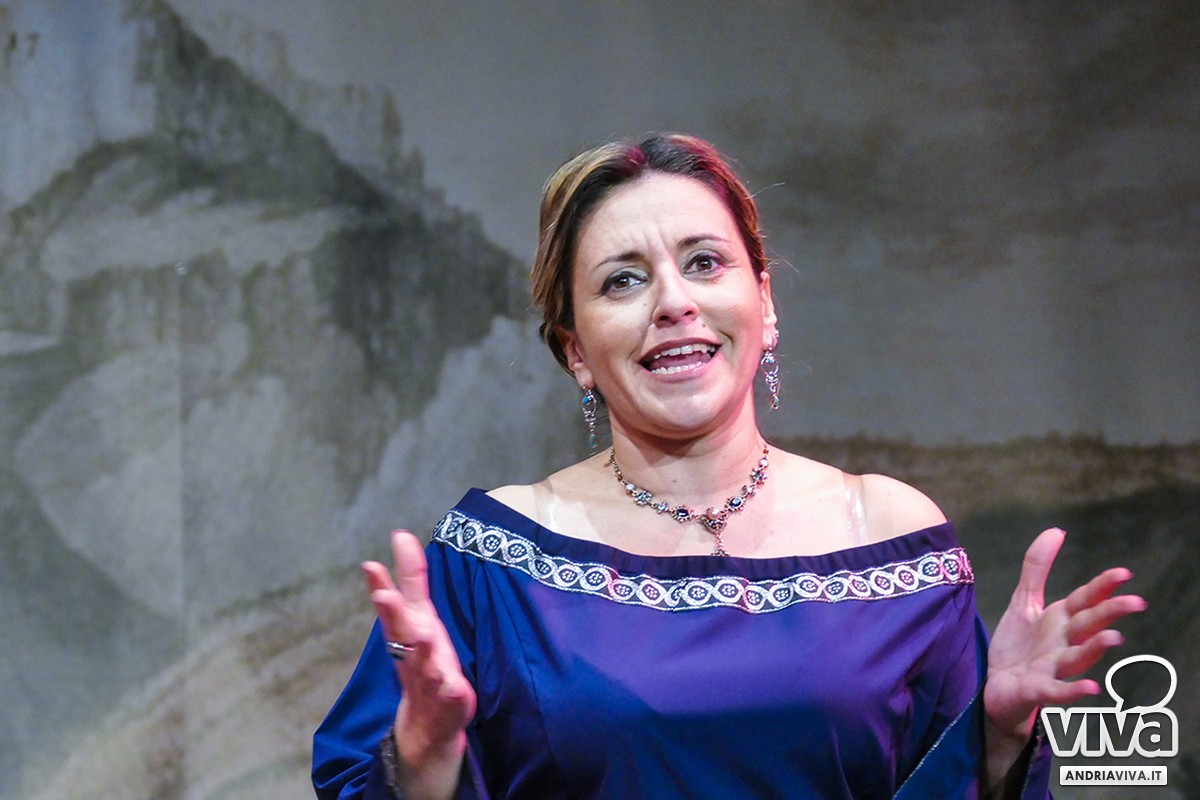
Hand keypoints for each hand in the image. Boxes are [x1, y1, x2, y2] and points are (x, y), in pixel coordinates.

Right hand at [362, 531, 475, 787]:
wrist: (428, 724)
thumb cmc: (424, 660)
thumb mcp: (417, 616)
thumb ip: (410, 579)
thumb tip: (401, 535)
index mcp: (410, 629)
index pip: (397, 603)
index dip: (383, 584)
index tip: (370, 565)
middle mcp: (414, 652)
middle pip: (401, 631)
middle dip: (392, 615)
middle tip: (384, 596)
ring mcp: (430, 677)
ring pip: (423, 663)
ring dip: (421, 651)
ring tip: (422, 637)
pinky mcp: (449, 700)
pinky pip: (449, 694)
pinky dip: (450, 690)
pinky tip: (453, 685)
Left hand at [984, 528, 1146, 739]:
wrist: (996, 687)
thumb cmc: (1018, 645)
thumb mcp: (1024, 602)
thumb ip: (1037, 568)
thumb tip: (1057, 530)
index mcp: (1061, 620)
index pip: (1086, 600)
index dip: (1103, 586)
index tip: (1124, 573)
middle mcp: (1063, 642)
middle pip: (1088, 625)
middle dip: (1110, 613)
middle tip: (1136, 602)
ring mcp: (1053, 667)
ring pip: (1077, 657)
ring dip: (1095, 648)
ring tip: (1114, 638)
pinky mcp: (1037, 689)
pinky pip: (1057, 691)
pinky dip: (1073, 691)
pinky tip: (1092, 688)